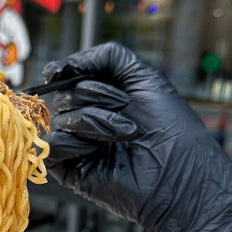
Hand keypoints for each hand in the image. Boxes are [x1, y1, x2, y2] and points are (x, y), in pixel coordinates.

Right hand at [43, 42, 231, 231]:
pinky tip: (95, 150)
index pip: (66, 76)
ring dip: (92, 121)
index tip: (61, 70)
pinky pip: (51, 146)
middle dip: (92, 94)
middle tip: (125, 106)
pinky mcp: (70, 169)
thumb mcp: (145, 78)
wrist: (180, 174)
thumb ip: (108, 57)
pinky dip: (71, 143)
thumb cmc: (171, 130)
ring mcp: (77, 144)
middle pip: (62, 95)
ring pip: (59, 119)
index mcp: (101, 98)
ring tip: (124, 134)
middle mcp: (86, 119)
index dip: (62, 71)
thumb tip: (65, 64)